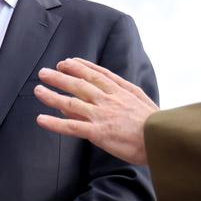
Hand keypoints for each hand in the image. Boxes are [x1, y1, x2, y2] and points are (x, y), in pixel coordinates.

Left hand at [33, 57, 158, 164]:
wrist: (163, 138)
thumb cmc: (156, 123)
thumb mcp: (141, 99)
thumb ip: (123, 90)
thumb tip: (107, 87)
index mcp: (119, 91)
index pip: (95, 74)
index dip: (78, 67)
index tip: (66, 62)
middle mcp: (108, 100)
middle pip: (79, 84)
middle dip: (59, 76)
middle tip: (44, 72)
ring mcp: (102, 115)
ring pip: (71, 102)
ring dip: (52, 95)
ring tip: (37, 90)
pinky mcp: (99, 133)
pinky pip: (72, 126)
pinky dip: (54, 123)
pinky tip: (40, 120)